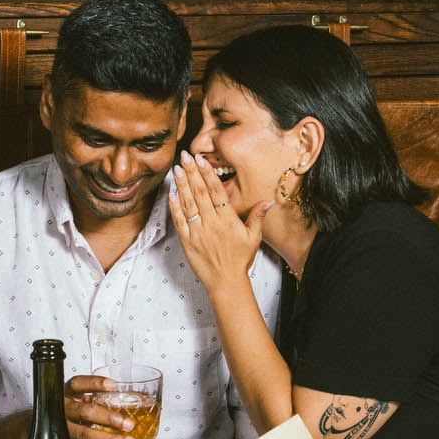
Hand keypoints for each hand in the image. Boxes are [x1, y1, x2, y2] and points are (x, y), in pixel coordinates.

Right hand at [63, 374, 134, 438]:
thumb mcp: (78, 397)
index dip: (94, 384)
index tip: (113, 385)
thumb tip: (141, 396)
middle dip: (109, 419)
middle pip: (85, 413)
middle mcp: (63, 411)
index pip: (77, 385)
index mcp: (66, 394)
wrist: (44, 427)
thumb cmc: (68, 409)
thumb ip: (100, 395)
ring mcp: (63, 430)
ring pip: (86, 436)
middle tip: (128, 424)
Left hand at [168, 152, 269, 294]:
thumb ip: (257, 216)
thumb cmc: (240, 260)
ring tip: (177, 168)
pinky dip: (174, 206)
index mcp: (228, 219)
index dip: (207, 173)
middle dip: (192, 172)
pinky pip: (179, 221)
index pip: (216, 191)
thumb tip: (268, 200)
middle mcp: (212, 223)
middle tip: (185, 156)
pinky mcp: (187, 241)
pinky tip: (171, 193)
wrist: (226, 282)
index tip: (201, 159)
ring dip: (181, 184)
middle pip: (200, 192)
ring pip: (188, 203)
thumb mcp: (254, 237)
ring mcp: (198, 231)